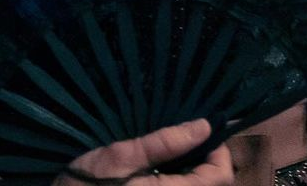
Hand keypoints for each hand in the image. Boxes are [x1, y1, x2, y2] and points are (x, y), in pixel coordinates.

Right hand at [55, 119, 232, 185]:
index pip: (220, 177)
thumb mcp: (121, 156)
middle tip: (187, 131)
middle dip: (205, 157)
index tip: (205, 126)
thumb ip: (164, 143)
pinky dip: (179, 178)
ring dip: (193, 168)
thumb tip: (203, 126)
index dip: (219, 150)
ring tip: (173, 145)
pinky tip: (162, 164)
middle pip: (211, 184)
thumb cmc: (87, 184)